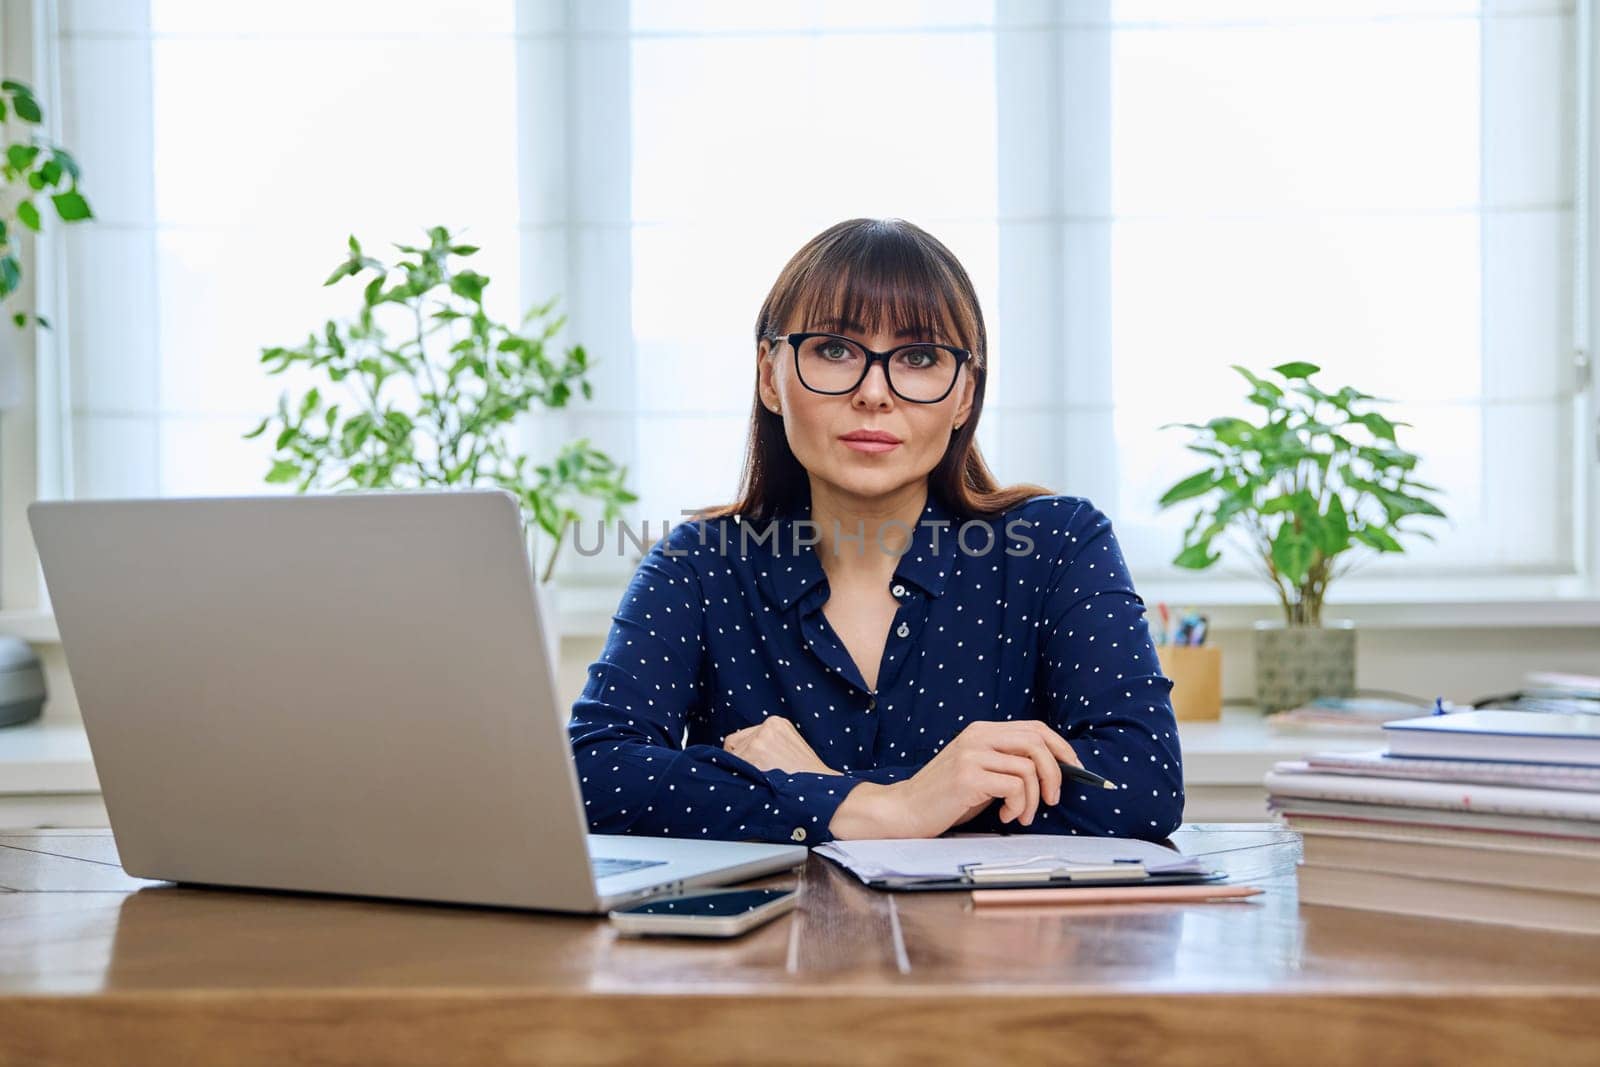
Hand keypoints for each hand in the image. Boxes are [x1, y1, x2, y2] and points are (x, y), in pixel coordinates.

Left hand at [723, 716, 839, 776]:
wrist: (818, 790)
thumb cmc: (805, 776)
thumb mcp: (790, 748)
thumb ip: (768, 745)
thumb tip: (739, 755)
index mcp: (776, 723)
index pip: (743, 738)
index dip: (745, 756)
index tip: (754, 769)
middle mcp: (766, 727)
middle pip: (734, 747)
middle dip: (742, 764)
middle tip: (760, 778)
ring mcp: (758, 740)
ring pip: (732, 759)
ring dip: (742, 773)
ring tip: (762, 783)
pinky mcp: (753, 754)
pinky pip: (733, 768)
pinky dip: (741, 779)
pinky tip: (758, 785)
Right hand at [828, 720, 1080, 838]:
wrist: (905, 810)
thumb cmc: (946, 796)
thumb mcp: (980, 771)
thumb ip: (1007, 762)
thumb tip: (1054, 770)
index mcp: (982, 731)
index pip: (1034, 728)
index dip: (1060, 747)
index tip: (1074, 769)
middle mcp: (978, 736)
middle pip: (1037, 742)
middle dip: (1055, 773)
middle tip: (1053, 799)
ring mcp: (972, 755)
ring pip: (1029, 767)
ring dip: (1034, 798)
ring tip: (1020, 815)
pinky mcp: (968, 777)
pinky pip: (1015, 786)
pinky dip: (1018, 806)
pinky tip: (1004, 817)